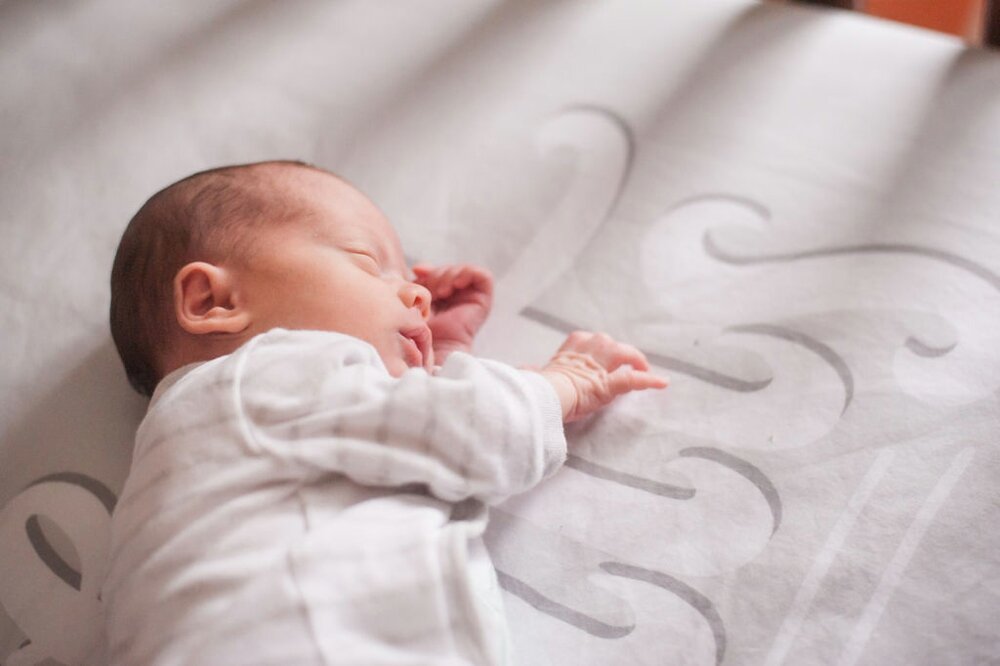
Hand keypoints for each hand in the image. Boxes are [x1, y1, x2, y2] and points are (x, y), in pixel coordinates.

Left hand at [412, 263, 493, 360]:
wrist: (434, 349)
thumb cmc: (421, 330)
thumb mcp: (416, 300)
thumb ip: (419, 283)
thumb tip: (418, 268)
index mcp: (443, 299)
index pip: (440, 272)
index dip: (430, 270)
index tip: (418, 273)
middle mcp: (459, 298)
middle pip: (451, 270)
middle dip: (438, 274)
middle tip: (432, 289)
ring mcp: (472, 299)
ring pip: (464, 271)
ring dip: (450, 275)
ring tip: (440, 291)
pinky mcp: (483, 301)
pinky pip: (483, 277)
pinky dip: (468, 274)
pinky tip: (455, 285)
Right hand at [539, 331, 667, 422]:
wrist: (544, 395)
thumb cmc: (537, 386)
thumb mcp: (533, 373)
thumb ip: (532, 370)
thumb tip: (521, 369)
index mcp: (572, 345)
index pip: (590, 342)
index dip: (599, 352)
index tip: (601, 361)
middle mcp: (590, 347)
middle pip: (611, 344)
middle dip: (621, 353)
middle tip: (628, 364)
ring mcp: (602, 364)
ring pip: (625, 354)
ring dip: (636, 361)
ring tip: (645, 370)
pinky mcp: (611, 383)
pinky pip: (634, 380)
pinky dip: (649, 381)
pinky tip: (662, 382)